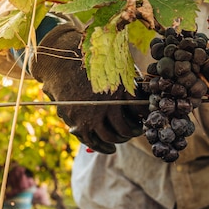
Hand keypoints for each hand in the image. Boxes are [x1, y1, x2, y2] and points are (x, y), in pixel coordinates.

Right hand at [29, 23, 147, 152]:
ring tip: (124, 138)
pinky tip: (110, 149)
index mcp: (119, 89)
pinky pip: (91, 141)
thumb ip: (133, 83)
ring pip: (109, 137)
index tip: (146, 118)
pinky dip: (103, 147)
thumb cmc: (94, 61)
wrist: (61, 59)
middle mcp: (105, 105)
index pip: (139, 112)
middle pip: (125, 129)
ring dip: (119, 140)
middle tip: (137, 130)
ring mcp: (89, 115)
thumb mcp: (119, 67)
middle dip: (133, 131)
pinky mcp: (76, 121)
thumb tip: (147, 99)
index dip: (145, 116)